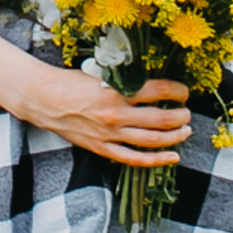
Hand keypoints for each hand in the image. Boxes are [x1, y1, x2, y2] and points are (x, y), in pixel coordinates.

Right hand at [11, 67, 191, 167]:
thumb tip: (151, 83)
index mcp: (115, 90)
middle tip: (187, 113)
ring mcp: (110, 134)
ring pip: (152, 140)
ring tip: (185, 131)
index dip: (176, 91)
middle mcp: (116, 114)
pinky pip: (134, 158)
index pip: (157, 90)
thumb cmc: (72, 82)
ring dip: (173, 137)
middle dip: (180, 116)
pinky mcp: (103, 149)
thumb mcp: (100, 73)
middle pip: (160, 119)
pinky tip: (171, 156)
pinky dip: (156, 159)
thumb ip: (124, 80)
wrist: (45, 99)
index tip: (184, 91)